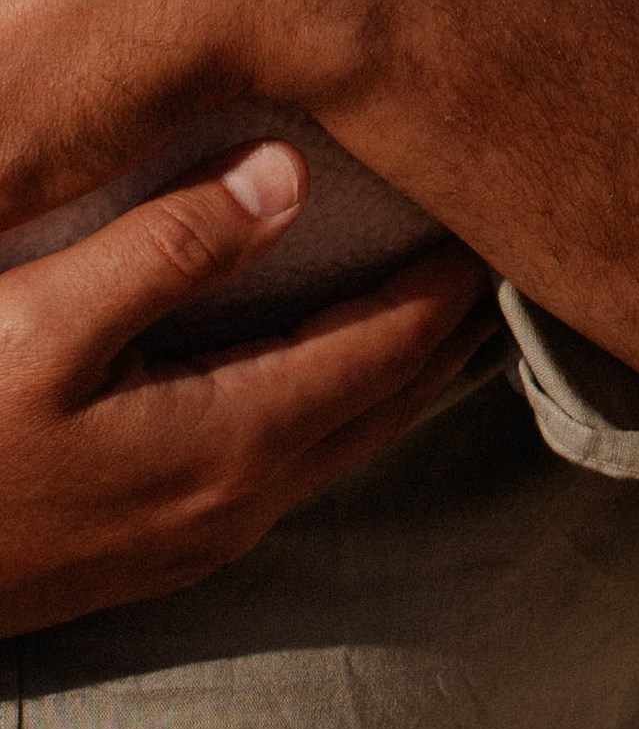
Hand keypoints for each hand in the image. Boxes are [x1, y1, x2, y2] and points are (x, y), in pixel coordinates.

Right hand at [0, 139, 491, 633]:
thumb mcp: (41, 319)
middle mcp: (234, 505)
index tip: (495, 209)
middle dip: (447, 330)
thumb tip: (288, 176)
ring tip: (443, 304)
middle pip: (383, 405)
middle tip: (502, 244)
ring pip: (340, 444)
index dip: (446, 282)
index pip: (384, 351)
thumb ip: (170, 248)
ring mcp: (193, 541)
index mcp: (229, 443)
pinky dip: (336, 409)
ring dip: (398, 375)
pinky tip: (327, 375)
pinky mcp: (151, 553)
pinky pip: (287, 468)